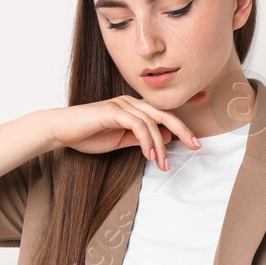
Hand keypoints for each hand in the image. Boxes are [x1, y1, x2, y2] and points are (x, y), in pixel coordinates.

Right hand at [34, 97, 199, 170]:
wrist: (61, 130)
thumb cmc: (87, 135)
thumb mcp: (120, 141)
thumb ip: (142, 139)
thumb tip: (165, 139)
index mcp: (133, 108)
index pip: (163, 106)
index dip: (185, 103)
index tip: (205, 100)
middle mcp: (130, 102)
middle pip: (164, 113)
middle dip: (183, 128)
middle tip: (196, 145)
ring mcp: (121, 105)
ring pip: (152, 122)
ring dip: (160, 146)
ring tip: (163, 165)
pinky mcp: (113, 111)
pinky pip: (137, 125)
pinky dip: (146, 141)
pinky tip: (149, 155)